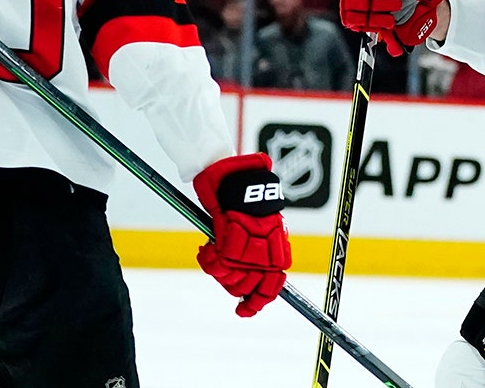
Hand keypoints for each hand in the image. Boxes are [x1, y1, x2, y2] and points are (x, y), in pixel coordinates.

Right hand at [193, 153, 290, 316]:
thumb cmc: (244, 200)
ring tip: (212, 251)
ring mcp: (249, 249)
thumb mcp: (258, 230)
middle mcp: (267, 254)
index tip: (242, 310)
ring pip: (229, 280)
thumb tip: (249, 285)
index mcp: (278, 252)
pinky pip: (215, 265)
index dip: (255, 303)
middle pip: (245, 289)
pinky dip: (207, 258)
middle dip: (229, 282)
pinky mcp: (230, 241)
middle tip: (220, 264)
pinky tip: (206, 246)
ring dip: (216, 269)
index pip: (270, 290)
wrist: (234, 175)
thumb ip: (257, 254)